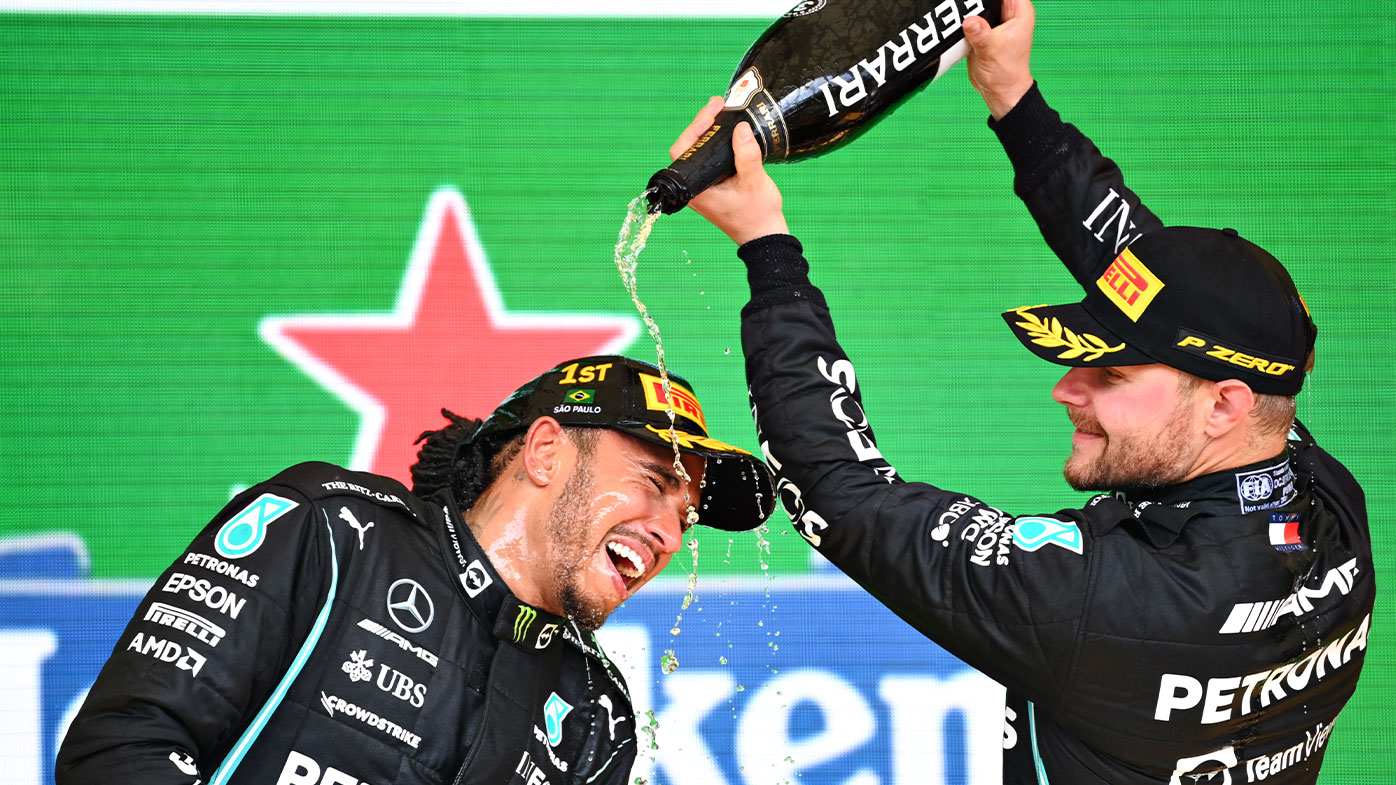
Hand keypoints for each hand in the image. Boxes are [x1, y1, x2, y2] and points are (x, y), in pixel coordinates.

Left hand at [669, 96, 788, 245]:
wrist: (764, 236)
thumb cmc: (757, 216)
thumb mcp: (754, 181)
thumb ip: (746, 154)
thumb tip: (740, 128)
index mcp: (696, 189)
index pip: (683, 150)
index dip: (695, 128)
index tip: (713, 113)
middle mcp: (695, 187)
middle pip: (690, 148)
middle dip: (703, 124)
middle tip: (720, 105)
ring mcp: (704, 187)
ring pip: (700, 152)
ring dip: (711, 132)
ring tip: (724, 112)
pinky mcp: (713, 186)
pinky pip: (709, 159)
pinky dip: (717, 144)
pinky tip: (729, 131)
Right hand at [964, 0, 1035, 119]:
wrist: (998, 91)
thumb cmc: (1006, 73)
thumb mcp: (992, 49)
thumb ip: (980, 33)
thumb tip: (969, 21)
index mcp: (1020, 12)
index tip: (977, 0)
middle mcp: (1009, 14)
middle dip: (977, 0)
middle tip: (964, 4)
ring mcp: (995, 21)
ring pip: (979, 4)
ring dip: (969, 7)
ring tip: (958, 12)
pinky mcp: (983, 29)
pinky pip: (972, 16)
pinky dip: (964, 19)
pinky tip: (956, 21)